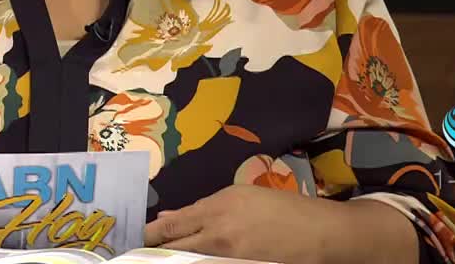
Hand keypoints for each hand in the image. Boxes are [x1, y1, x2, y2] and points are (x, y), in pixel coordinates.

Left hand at [143, 185, 351, 263]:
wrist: (321, 233)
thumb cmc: (282, 209)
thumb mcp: (241, 198)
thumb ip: (203, 209)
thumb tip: (169, 217)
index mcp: (218, 207)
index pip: (172, 225)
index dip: (149, 235)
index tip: (133, 240)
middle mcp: (218, 233)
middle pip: (174, 247)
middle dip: (153, 251)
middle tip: (135, 254)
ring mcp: (228, 256)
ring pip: (188, 260)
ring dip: (173, 258)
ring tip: (157, 258)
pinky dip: (196, 263)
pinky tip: (189, 261)